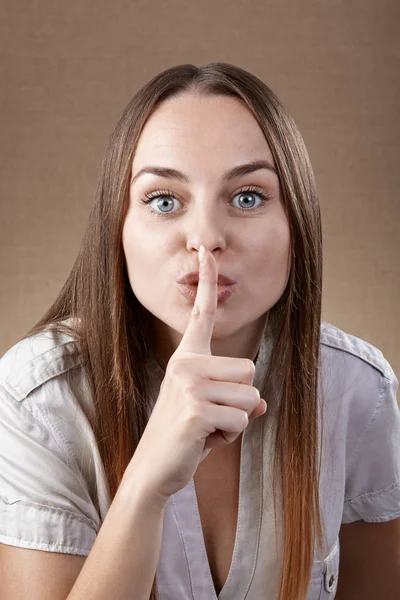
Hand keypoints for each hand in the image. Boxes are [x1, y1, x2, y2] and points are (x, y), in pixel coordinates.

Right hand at [128, 246, 266, 502]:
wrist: (154, 468)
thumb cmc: (184, 436)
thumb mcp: (211, 410)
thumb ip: (236, 398)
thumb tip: (261, 403)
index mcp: (186, 357)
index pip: (201, 313)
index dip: (206, 282)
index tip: (206, 252)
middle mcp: (185, 363)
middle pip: (250, 369)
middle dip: (241, 399)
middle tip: (212, 416)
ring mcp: (189, 385)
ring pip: (250, 396)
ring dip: (236, 419)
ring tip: (208, 427)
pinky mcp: (196, 409)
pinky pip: (242, 418)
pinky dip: (231, 434)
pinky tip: (205, 439)